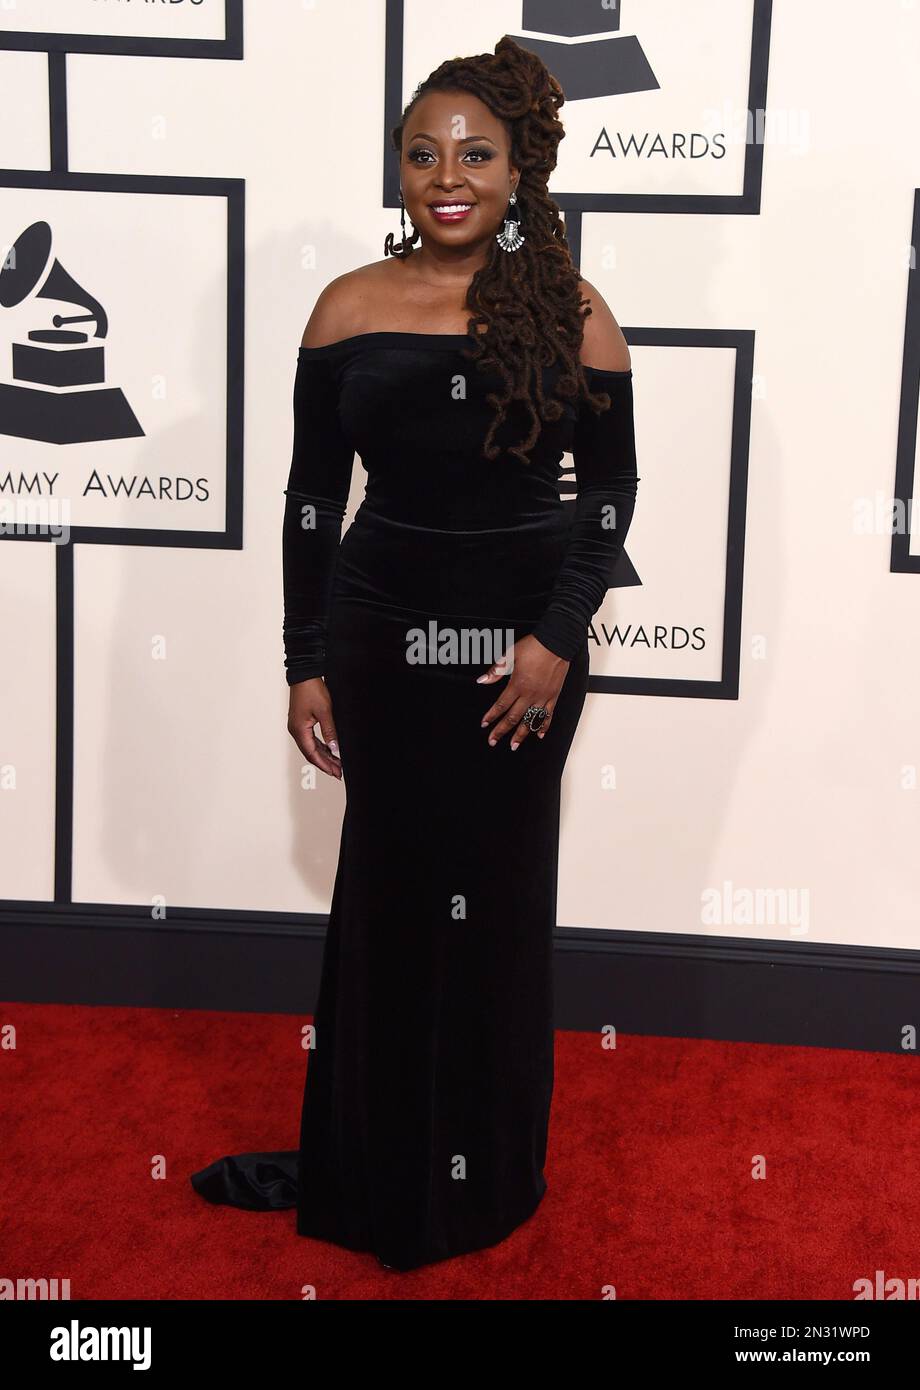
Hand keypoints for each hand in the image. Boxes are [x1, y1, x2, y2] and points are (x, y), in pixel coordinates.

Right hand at [287, 678, 342, 778]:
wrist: (304, 674)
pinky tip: (329, 750)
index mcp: (299, 730)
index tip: (335, 773)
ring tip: (336, 764)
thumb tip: (335, 749)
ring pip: (311, 747)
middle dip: (325, 763)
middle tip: (338, 772)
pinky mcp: (301, 722)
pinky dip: (320, 746)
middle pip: (311, 753)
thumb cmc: (312, 690)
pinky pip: (310, 739)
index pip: (312, 754)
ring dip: (323, 755)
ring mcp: (297, 726)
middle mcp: (296, 730)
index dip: (324, 765)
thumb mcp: (325, 711)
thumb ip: (330, 732)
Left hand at [477, 634, 569, 749]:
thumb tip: (482, 680)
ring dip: (521, 734)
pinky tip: (540, 735)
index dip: (491, 716)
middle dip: (502, 730)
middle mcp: (530, 694)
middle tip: (493, 741)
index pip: (501, 705)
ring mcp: (543, 697)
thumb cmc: (534, 647)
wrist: (557, 642)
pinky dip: (544, 726)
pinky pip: (548, 715)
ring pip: (530, 720)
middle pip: (513, 717)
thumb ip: (496, 670)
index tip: (484, 724)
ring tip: (514, 745)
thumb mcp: (510, 655)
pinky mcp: (554, 696)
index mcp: (517, 684)